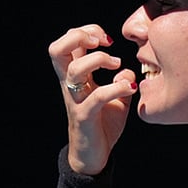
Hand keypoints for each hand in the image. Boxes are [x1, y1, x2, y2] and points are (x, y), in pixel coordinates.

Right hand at [48, 25, 137, 173]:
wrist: (94, 156)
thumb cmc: (103, 124)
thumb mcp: (117, 99)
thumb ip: (122, 82)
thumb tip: (128, 72)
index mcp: (76, 77)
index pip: (69, 42)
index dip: (87, 31)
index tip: (108, 39)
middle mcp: (70, 85)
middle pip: (57, 49)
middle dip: (79, 36)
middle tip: (102, 42)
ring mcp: (75, 100)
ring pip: (74, 69)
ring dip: (99, 59)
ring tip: (118, 64)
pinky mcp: (85, 116)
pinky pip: (96, 97)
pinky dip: (116, 88)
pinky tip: (131, 89)